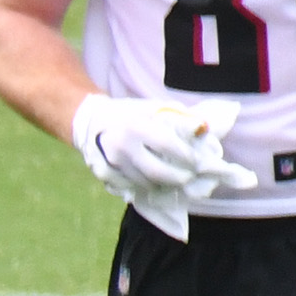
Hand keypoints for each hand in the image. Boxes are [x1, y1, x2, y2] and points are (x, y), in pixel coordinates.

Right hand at [72, 92, 251, 206]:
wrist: (91, 119)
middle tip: (188, 178)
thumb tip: (203, 129)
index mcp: (136, 125)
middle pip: (156, 172)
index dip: (186, 157)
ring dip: (161, 184)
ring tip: (172, 180)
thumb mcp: (154, 107)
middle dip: (177, 178)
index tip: (196, 162)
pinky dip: (143, 186)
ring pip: (143, 183)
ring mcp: (111, 163)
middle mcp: (122, 146)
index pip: (167, 145)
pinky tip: (152, 182)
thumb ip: (180, 117)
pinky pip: (128, 187)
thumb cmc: (130, 113)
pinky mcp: (102, 174)